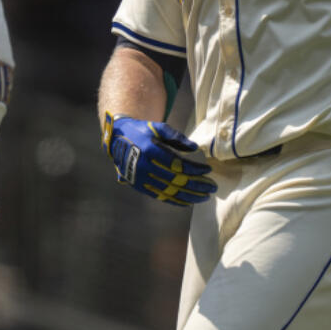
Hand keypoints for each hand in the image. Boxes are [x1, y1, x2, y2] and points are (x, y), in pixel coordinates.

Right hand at [101, 112, 215, 205]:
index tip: (208, 170)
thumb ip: (176, 136)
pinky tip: (188, 202)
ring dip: (190, 196)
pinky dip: (175, 201)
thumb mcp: (157, 127)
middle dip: (197, 185)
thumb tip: (194, 148)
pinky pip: (160, 196)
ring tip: (205, 197)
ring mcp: (141, 179)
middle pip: (176, 181)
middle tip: (213, 187)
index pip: (178, 165)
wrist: (117, 140)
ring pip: (170, 192)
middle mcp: (145, 167)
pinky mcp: (139, 186)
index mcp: (150, 151)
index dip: (195, 169)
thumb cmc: (141, 131)